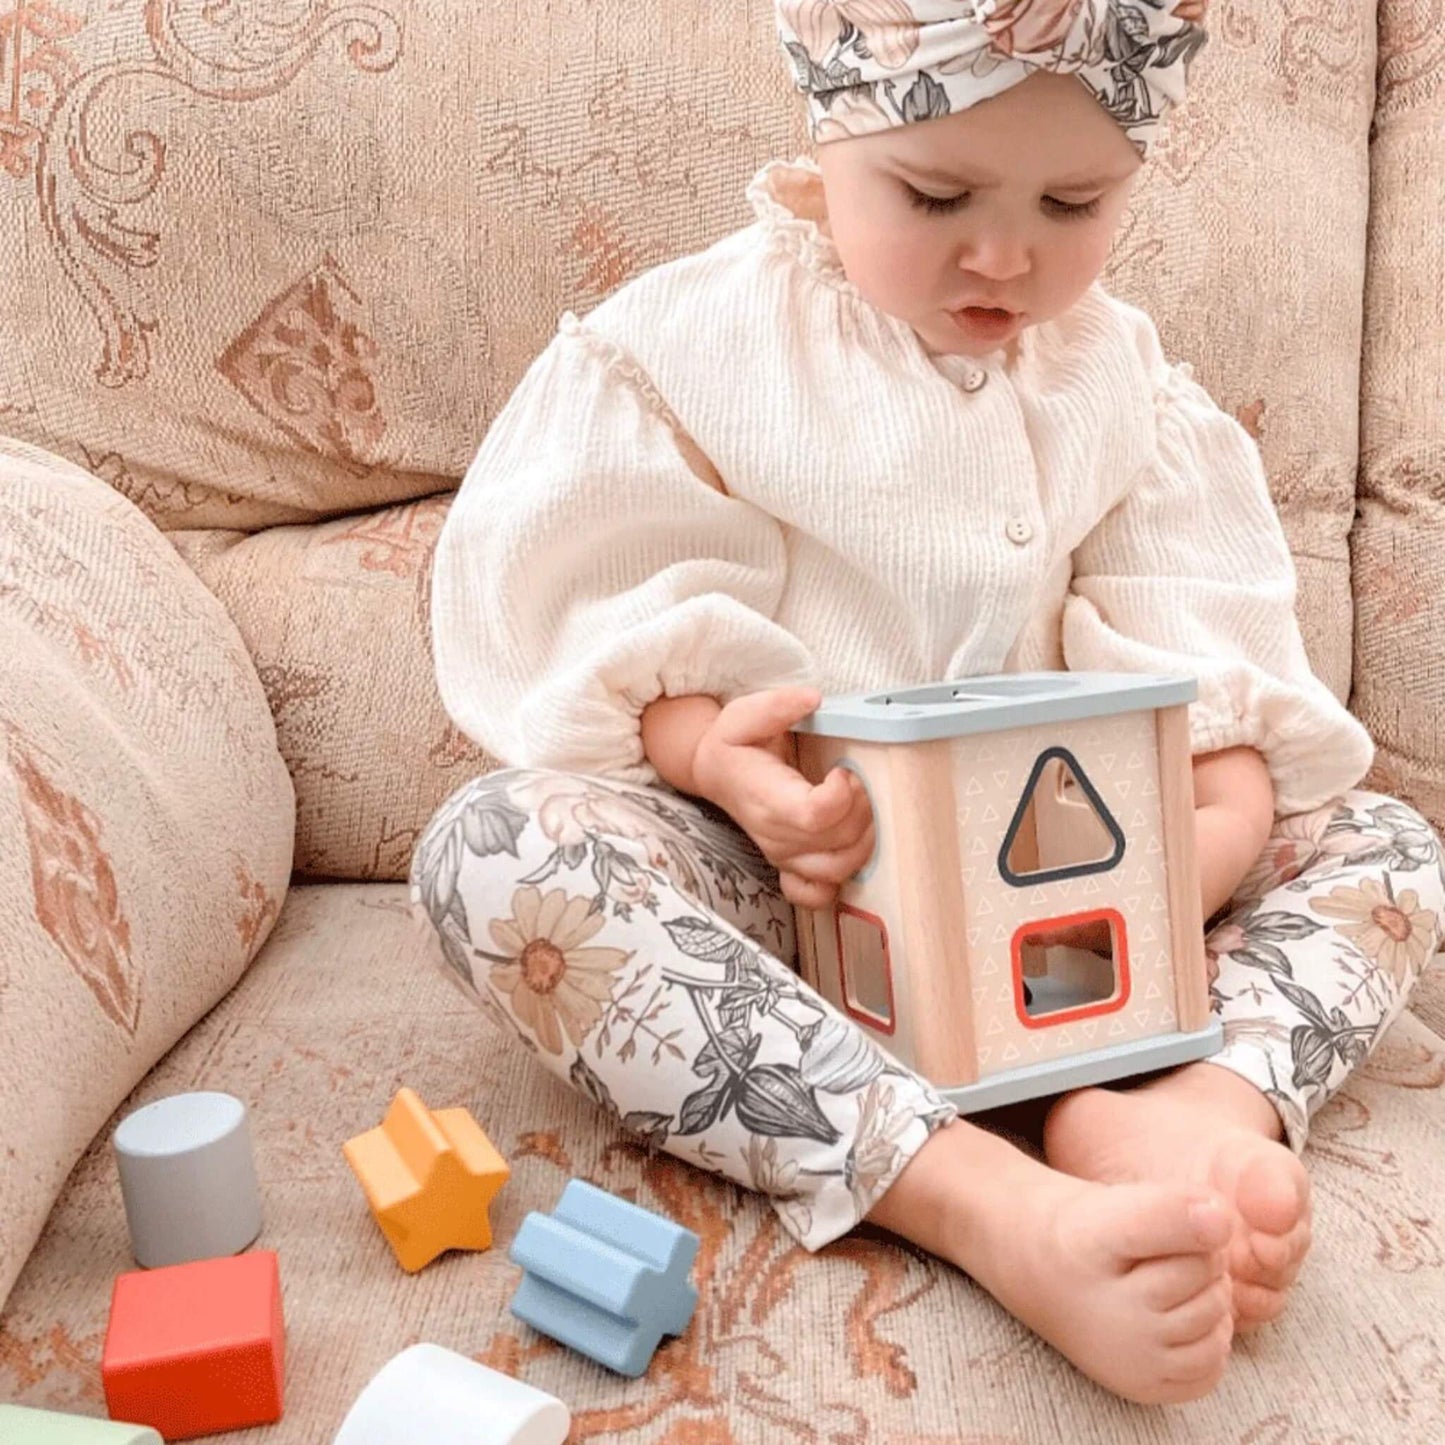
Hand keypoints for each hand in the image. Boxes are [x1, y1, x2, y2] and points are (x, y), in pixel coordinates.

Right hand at [691, 687, 874, 909]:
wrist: (715, 774)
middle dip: (862, 812)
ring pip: (835, 871)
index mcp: (766, 798)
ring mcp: (784, 856)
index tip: (844, 771)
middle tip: (861, 781)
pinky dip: (838, 883)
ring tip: (861, 808)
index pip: (814, 817)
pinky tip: (845, 849)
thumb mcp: (743, 714)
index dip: (842, 797)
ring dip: (863, 842)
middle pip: (835, 844)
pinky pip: (815, 895)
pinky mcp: (790, 868)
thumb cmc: (733, 745)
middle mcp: (775, 836)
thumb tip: (811, 699)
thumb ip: (776, 705)